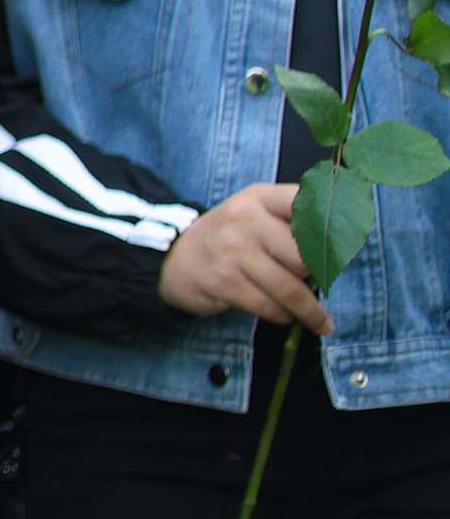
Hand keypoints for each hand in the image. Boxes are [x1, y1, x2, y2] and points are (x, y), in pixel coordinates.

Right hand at [158, 183, 333, 333]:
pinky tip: (286, 316)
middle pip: (305, 257)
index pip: (307, 205)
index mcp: (259, 197)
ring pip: (290, 289)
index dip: (332, 229)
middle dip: (318, 278)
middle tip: (322, 288)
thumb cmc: (230, 237)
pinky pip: (269, 307)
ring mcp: (231, 251)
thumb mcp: (255, 212)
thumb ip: (293, 219)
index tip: (345, 250)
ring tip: (321, 321)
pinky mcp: (223, 282)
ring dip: (310, 311)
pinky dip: (284, 316)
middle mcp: (244, 219)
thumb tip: (342, 248)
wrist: (174, 258)